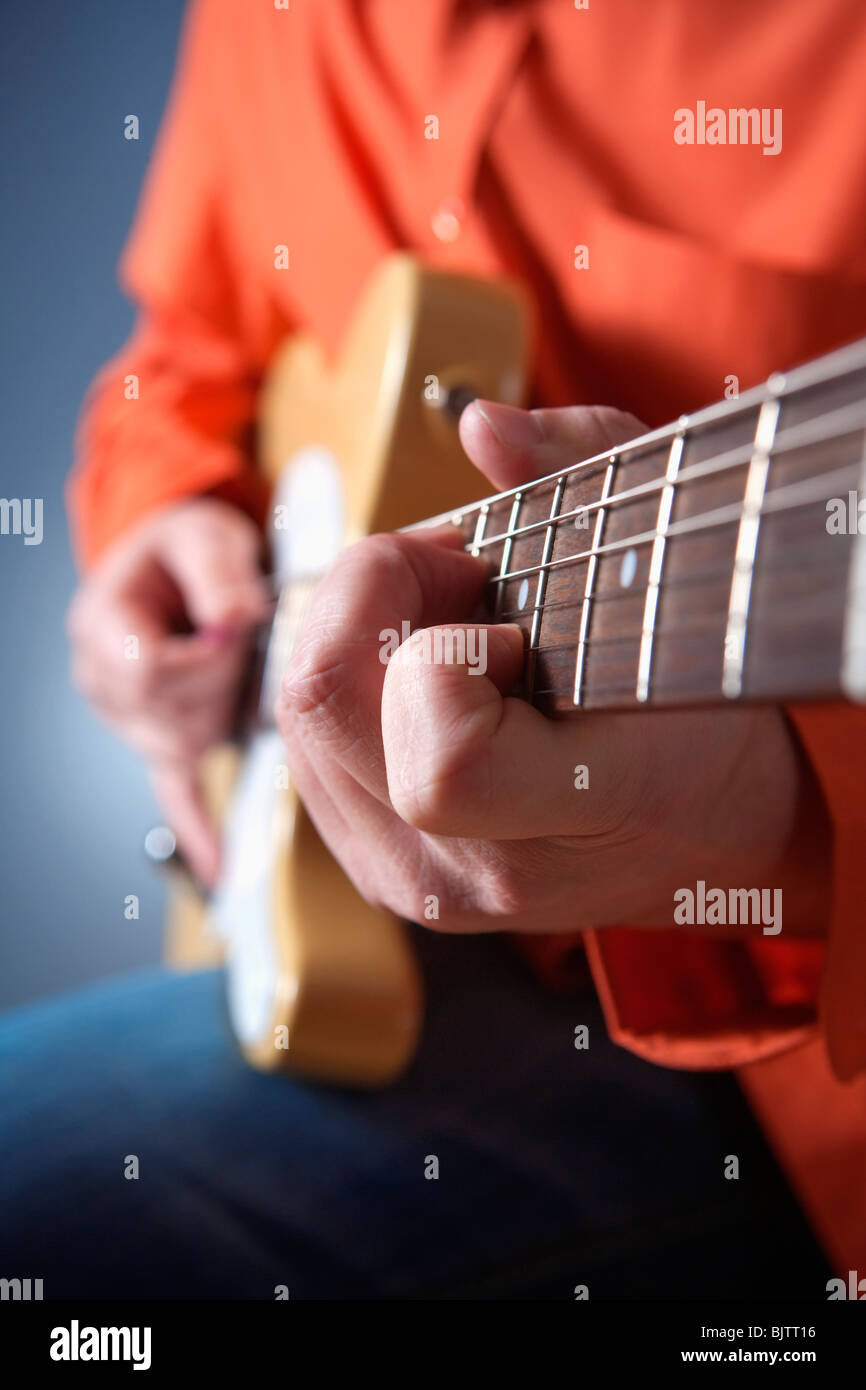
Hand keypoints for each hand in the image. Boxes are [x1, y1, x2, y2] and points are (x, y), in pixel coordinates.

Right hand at [68, 498, 269, 884]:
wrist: (179, 559)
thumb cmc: (189, 546)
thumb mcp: (203, 535)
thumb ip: (217, 573)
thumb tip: (237, 622)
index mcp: (102, 627)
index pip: (149, 675)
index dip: (205, 662)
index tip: (238, 630)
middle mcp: (102, 682)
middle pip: (169, 718)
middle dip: (221, 687)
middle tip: (246, 640)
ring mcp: (127, 719)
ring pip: (183, 747)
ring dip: (224, 713)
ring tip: (235, 664)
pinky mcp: (158, 739)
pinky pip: (173, 790)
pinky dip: (197, 825)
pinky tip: (218, 867)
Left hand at [276, 400, 830, 936]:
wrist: (699, 837)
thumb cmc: (700, 715)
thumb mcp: (678, 572)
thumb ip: (587, 471)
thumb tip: (481, 426)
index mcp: (561, 821)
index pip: (442, 765)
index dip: (448, 654)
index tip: (509, 623)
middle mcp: (465, 873)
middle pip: (320, 704)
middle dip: (373, 592)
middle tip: (460, 576)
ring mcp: (406, 878)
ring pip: (296, 714)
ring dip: (357, 629)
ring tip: (452, 621)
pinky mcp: (371, 865)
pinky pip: (305, 743)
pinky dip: (351, 676)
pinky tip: (423, 672)